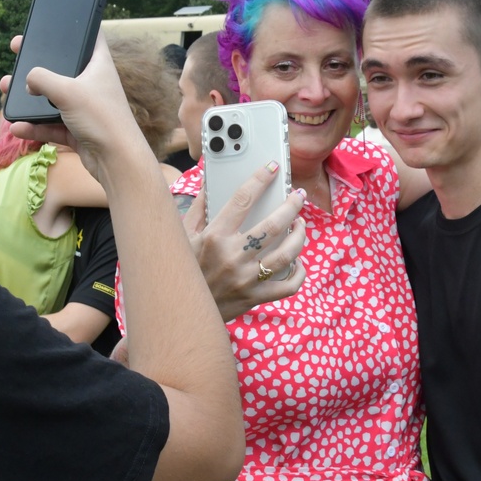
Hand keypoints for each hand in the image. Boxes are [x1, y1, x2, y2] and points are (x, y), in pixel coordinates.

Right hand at [5, 31, 139, 182]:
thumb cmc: (101, 118)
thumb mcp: (66, 90)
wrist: (116, 160)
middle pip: (62, 69)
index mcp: (98, 66)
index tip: (59, 23)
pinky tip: (18, 127)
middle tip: (17, 52)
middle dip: (38, 64)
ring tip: (5, 90)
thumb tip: (27, 80)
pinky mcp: (77, 131)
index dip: (75, 29)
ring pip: (52, 99)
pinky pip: (51, 125)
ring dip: (29, 98)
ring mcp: (84, 109)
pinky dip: (35, 127)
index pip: (91, 38)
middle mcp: (92, 85)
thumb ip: (41, 78)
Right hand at [183, 164, 307, 321]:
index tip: (272, 168)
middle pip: (273, 226)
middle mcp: (232, 257)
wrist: (179, 311)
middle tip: (298, 196)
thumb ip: (199, 208)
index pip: (243, 199)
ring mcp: (246, 279)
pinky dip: (298, 273)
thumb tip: (211, 182)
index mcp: (214, 237)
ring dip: (299, 236)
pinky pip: (287, 286)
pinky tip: (298, 260)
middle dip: (292, 206)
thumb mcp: (183, 236)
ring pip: (286, 255)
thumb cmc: (184, 268)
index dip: (260, 179)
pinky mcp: (254, 298)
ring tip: (301, 224)